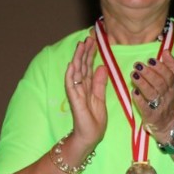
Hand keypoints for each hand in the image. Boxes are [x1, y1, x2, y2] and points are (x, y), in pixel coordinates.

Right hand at [64, 36, 107, 156]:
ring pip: (76, 72)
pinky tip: (72, 64)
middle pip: (82, 65)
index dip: (91, 53)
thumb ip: (100, 83)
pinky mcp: (75, 100)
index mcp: (88, 86)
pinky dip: (71, 74)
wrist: (88, 136)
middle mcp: (80, 87)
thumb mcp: (100, 98)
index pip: (89, 66)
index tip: (95, 40)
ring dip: (78, 58)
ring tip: (81, 45)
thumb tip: (102, 66)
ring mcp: (76, 92)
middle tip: (89, 37)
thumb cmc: (93, 120)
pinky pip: (71, 85)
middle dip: (85, 51)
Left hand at [129, 49, 173, 138]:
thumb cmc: (168, 100)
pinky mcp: (152, 116)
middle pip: (160, 83)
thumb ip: (171, 67)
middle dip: (149, 73)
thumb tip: (166, 51)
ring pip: (152, 94)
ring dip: (142, 83)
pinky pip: (146, 107)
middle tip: (138, 65)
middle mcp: (168, 96)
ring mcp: (160, 107)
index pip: (169, 75)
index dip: (160, 67)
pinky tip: (133, 92)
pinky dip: (139, 99)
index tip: (150, 60)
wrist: (170, 125)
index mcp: (173, 87)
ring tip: (133, 75)